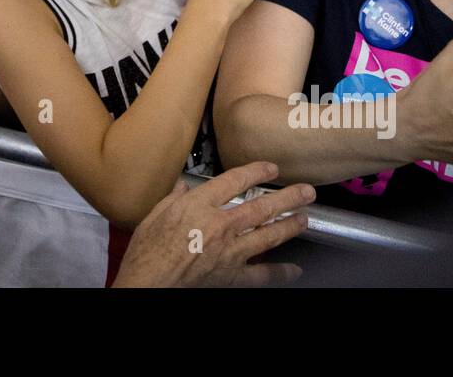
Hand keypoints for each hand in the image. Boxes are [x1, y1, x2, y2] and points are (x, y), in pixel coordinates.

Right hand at [113, 161, 311, 286]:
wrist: (149, 283)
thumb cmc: (147, 252)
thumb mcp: (154, 215)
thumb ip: (173, 199)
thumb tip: (183, 187)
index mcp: (199, 206)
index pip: (235, 181)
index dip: (257, 171)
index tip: (270, 168)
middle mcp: (220, 226)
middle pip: (261, 207)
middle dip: (288, 198)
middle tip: (306, 191)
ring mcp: (229, 252)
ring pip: (268, 236)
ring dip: (290, 226)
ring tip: (304, 218)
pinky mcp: (231, 276)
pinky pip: (261, 274)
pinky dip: (280, 273)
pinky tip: (294, 270)